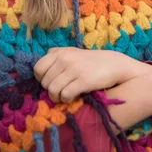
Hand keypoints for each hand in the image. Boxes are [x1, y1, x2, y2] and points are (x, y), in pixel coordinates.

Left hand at [34, 47, 151, 103]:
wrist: (113, 64)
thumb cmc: (90, 61)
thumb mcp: (72, 53)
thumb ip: (56, 57)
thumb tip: (39, 71)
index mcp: (60, 52)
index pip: (38, 68)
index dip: (41, 79)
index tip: (50, 82)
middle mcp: (65, 58)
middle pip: (44, 82)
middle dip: (50, 90)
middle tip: (60, 91)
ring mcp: (74, 69)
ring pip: (52, 90)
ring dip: (57, 98)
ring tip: (65, 96)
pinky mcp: (83, 80)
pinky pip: (65, 95)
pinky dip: (66, 100)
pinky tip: (73, 97)